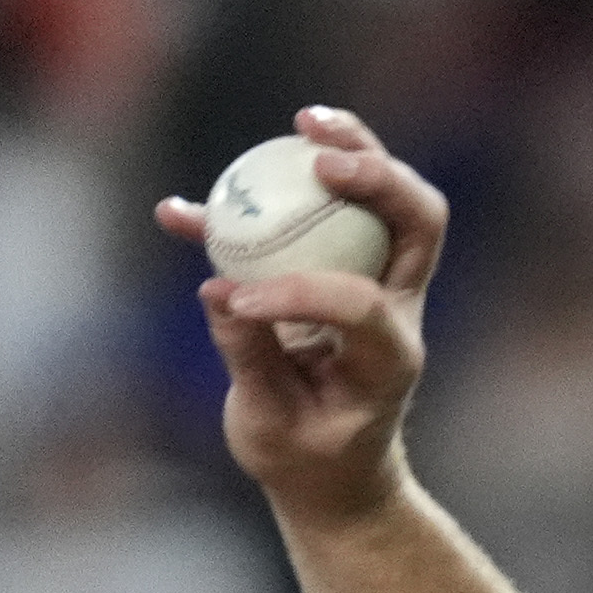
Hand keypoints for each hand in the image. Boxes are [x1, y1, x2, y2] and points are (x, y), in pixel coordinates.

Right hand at [154, 107, 446, 528]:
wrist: (333, 470)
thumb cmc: (310, 458)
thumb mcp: (276, 426)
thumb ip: (253, 360)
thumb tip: (219, 292)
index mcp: (391, 355)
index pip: (363, 302)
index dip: (303, 292)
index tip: (240, 301)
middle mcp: (395, 307)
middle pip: (415, 220)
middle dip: (379, 177)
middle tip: (321, 157)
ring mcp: (370, 282)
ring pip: (381, 201)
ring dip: (348, 151)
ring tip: (302, 122)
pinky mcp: (329, 271)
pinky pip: (308, 220)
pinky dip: (257, 201)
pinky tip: (177, 213)